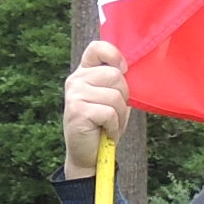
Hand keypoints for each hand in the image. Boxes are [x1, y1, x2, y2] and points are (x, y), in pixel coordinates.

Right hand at [62, 41, 130, 176]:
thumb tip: (130, 69)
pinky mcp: (77, 111)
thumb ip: (117, 82)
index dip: (114, 56)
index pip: (97, 48)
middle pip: (114, 75)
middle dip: (123, 97)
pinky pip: (109, 113)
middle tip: (113, 112)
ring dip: (118, 115)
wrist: (89, 155)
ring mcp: (74, 95)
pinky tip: (105, 131)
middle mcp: (76, 80)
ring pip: (114, 96)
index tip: (123, 70)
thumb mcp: (113, 99)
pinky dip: (113, 126)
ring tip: (108, 124)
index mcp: (84, 72)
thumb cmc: (104, 124)